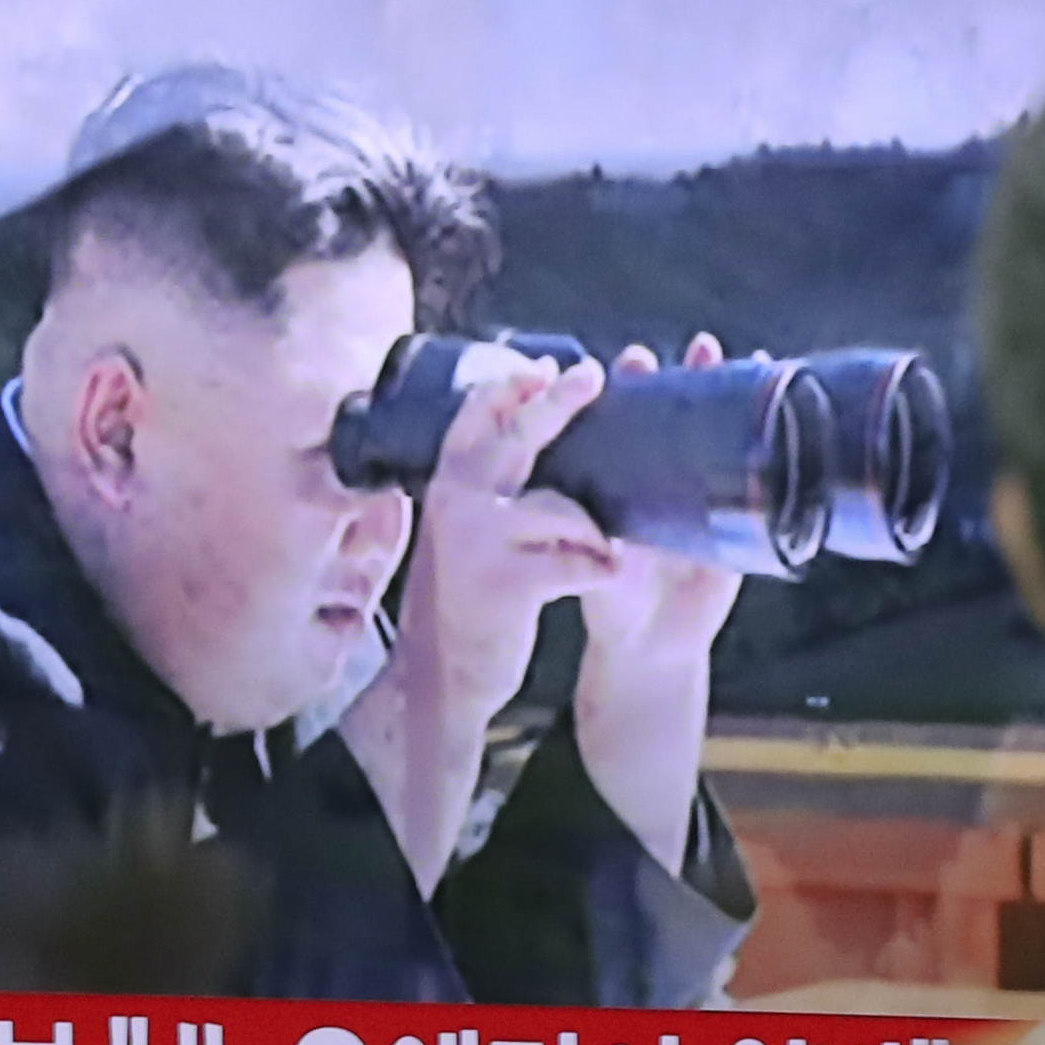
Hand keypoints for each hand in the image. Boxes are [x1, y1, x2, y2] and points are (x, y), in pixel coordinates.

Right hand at [403, 355, 620, 717]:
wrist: (437, 676)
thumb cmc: (464, 600)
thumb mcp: (458, 532)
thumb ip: (483, 488)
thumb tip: (528, 430)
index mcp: (447, 484)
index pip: (475, 414)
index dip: (511, 386)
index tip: (545, 368)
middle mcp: (457, 502)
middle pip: (519, 435)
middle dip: (560, 400)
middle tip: (593, 374)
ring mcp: (481, 541)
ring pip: (562, 506)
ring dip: (593, 528)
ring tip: (605, 549)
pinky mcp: (510, 584)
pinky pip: (576, 562)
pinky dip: (599, 568)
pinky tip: (607, 575)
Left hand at [573, 334, 744, 876]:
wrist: (649, 650)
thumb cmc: (612, 605)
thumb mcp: (600, 573)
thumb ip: (605, 557)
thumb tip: (613, 539)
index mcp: (616, 480)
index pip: (622, 419)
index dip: (627, 388)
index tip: (631, 361)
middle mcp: (657, 476)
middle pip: (672, 414)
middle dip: (684, 379)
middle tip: (697, 350)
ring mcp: (699, 493)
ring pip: (715, 434)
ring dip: (725, 395)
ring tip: (745, 359)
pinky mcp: (737, 521)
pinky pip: (757, 477)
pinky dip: (771, 443)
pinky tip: (785, 407)